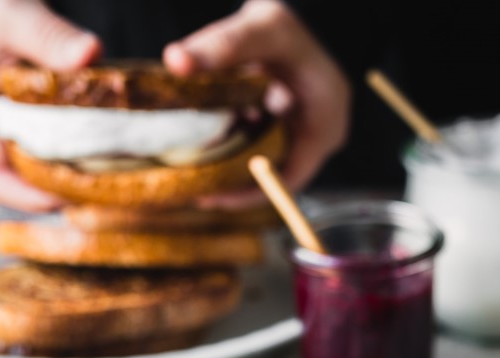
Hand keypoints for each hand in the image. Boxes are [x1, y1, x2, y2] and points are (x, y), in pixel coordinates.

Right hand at [0, 0, 100, 210]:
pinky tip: (104, 152)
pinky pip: (45, 150)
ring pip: (34, 170)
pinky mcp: (20, 121)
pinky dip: (72, 155)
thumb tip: (90, 54)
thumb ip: (48, 37)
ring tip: (110, 179)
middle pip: (20, 184)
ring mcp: (2, 129)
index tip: (73, 198)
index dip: (32, 199)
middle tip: (105, 196)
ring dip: (68, 177)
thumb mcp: (11, 13)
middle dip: (58, 194)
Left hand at [164, 0, 350, 203]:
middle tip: (196, 188)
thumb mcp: (262, 28)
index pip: (289, 180)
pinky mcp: (288, 124)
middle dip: (236, 181)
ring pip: (264, 159)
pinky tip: (207, 137)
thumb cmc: (293, 21)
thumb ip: (222, 45)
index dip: (251, 193)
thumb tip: (176, 61)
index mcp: (324, 126)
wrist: (310, 7)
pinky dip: (235, 140)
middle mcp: (317, 136)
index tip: (213, 197)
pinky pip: (260, 142)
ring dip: (233, 161)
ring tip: (195, 166)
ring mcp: (303, 131)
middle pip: (275, 174)